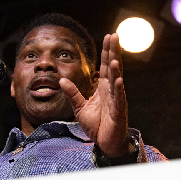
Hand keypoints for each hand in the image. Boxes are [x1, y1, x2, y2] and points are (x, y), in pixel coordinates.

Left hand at [60, 33, 129, 156]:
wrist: (105, 144)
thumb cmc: (96, 126)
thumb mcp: (79, 108)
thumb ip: (72, 93)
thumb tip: (61, 80)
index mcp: (103, 89)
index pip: (105, 66)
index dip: (106, 51)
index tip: (108, 36)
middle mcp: (112, 92)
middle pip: (113, 68)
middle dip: (113, 52)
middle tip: (114, 35)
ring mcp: (117, 101)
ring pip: (117, 81)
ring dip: (116, 69)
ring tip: (113, 56)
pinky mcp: (119, 112)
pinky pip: (119, 99)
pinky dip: (118, 89)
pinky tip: (117, 80)